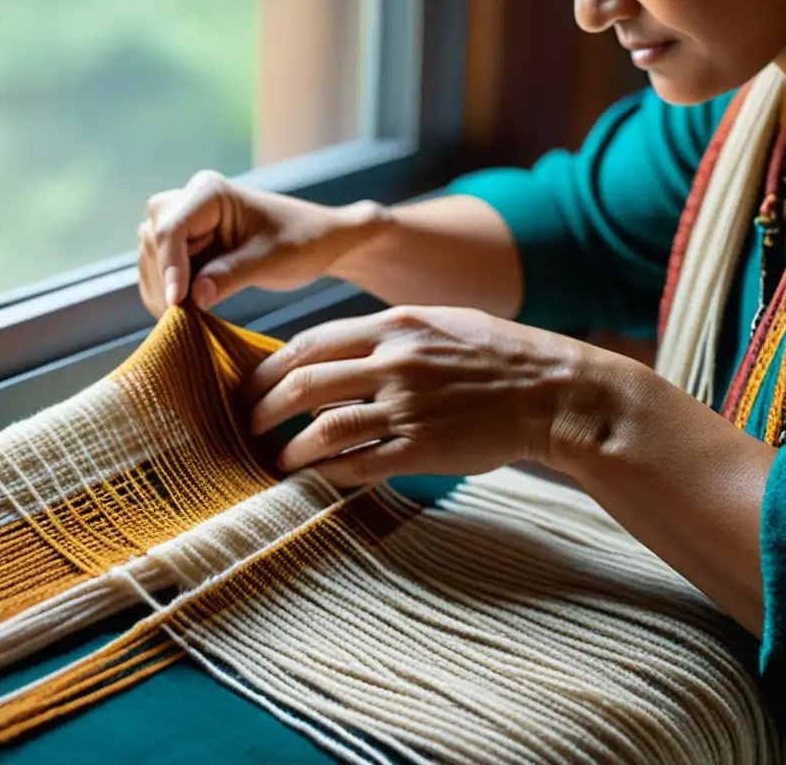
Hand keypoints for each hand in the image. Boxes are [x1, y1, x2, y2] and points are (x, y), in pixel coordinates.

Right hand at [137, 170, 386, 318]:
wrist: (319, 241)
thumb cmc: (303, 241)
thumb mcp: (272, 260)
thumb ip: (233, 275)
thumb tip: (195, 297)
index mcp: (210, 192)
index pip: (172, 228)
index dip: (169, 267)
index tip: (177, 302)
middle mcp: (191, 202)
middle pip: (153, 240)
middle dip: (163, 278)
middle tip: (179, 316)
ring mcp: (187, 224)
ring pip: (151, 256)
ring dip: (162, 288)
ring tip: (185, 319)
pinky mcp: (188, 247)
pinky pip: (162, 270)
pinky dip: (168, 293)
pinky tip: (185, 314)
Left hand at [243, 306, 610, 486]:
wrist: (555, 391)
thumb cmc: (496, 354)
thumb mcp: (438, 323)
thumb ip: (385, 334)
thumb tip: (334, 351)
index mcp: (394, 325)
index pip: (310, 342)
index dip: (270, 368)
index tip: (252, 386)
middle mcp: (395, 362)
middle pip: (304, 384)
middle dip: (262, 408)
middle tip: (246, 425)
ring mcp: (408, 406)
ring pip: (324, 429)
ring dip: (288, 449)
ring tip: (273, 461)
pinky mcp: (424, 448)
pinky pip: (360, 464)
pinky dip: (328, 473)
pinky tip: (314, 478)